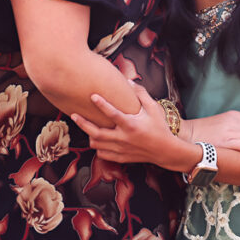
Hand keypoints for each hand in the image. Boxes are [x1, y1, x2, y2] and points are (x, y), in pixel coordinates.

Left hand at [70, 85, 189, 166]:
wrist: (165, 151)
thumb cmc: (159, 127)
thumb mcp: (153, 108)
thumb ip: (141, 94)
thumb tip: (128, 81)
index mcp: (131, 125)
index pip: (112, 114)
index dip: (101, 104)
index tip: (92, 95)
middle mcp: (124, 138)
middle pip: (97, 132)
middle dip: (83, 123)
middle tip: (74, 115)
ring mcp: (121, 149)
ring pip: (97, 144)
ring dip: (89, 135)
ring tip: (86, 126)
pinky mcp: (121, 157)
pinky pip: (102, 154)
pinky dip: (98, 147)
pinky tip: (98, 140)